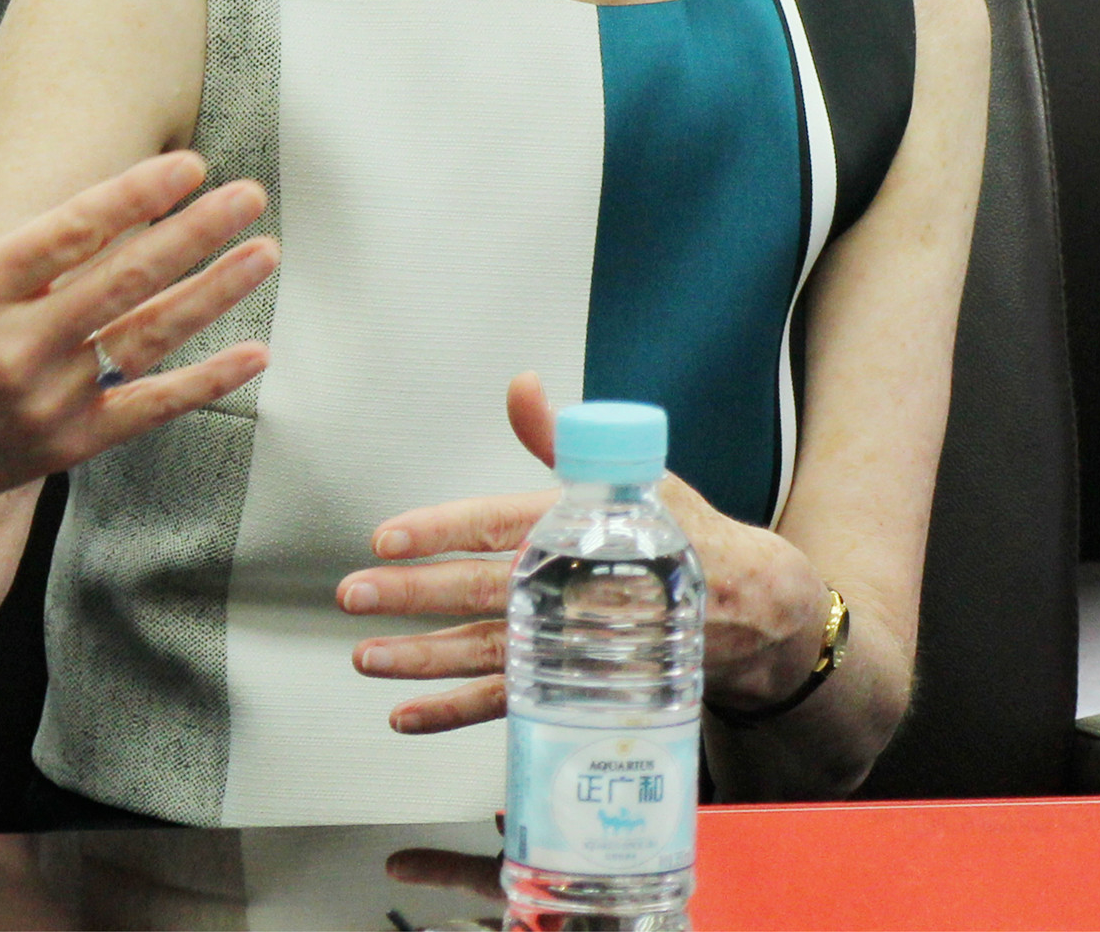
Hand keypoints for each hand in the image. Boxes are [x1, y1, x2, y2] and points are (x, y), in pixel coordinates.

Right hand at [0, 98, 275, 579]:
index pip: (70, 232)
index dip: (134, 196)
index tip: (189, 165)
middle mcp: (12, 345)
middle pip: (122, 279)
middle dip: (193, 233)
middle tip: (248, 194)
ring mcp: (45, 399)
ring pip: (146, 337)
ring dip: (213, 294)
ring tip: (264, 252)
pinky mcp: (68, 444)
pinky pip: (149, 408)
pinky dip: (205, 383)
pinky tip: (255, 353)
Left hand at [337, 373, 834, 732]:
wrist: (745, 606)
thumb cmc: (679, 534)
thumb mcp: (628, 475)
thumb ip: (557, 438)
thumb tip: (522, 385)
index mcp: (579, 527)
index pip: (497, 524)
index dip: (440, 530)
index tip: (389, 537)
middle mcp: (571, 588)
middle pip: (478, 592)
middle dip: (411, 594)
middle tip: (354, 592)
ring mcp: (571, 644)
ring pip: (483, 655)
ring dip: (419, 659)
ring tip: (364, 656)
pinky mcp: (573, 683)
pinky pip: (507, 704)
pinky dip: (455, 713)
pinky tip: (407, 714)